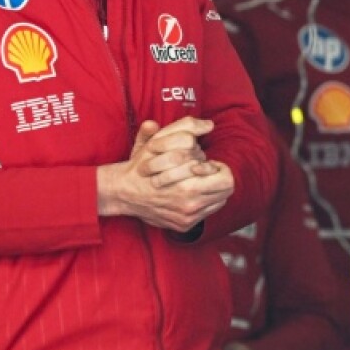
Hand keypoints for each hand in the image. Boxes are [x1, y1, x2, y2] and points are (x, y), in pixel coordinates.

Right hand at [97, 118, 235, 231]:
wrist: (123, 193)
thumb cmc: (142, 166)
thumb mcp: (157, 141)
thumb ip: (181, 128)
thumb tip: (208, 124)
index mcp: (187, 186)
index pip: (224, 176)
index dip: (219, 166)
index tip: (208, 163)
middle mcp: (189, 204)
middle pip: (226, 190)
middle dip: (220, 177)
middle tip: (209, 171)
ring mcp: (187, 217)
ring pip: (220, 201)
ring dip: (214, 190)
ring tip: (200, 181)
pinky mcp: (184, 225)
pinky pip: (208, 212)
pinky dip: (205, 201)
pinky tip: (193, 193)